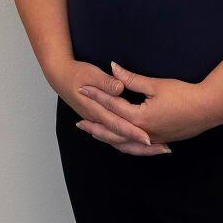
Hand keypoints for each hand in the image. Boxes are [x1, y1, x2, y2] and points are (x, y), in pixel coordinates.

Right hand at [47, 59, 169, 155]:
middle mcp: (97, 120)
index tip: (149, 138)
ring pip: (118, 143)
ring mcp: (97, 123)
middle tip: (163, 149)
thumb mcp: (92, 73)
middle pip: (120, 139)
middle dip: (142, 146)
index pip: (118, 124)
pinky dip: (129, 144)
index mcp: (95, 110)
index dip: (134, 131)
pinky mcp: (99, 122)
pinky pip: (115, 140)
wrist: (59, 75)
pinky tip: (141, 144)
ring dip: (138, 148)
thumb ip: (107, 82)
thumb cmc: (76, 72)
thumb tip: (119, 87)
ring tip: (159, 150)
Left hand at [81, 61, 222, 144]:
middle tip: (79, 121)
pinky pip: (136, 148)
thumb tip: (113, 68)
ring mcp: (152, 139)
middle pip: (112, 131)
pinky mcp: (160, 141)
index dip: (96, 95)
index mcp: (140, 118)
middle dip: (95, 125)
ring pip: (123, 143)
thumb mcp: (155, 84)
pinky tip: (121, 143)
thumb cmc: (183, 94)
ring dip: (108, 138)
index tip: (82, 89)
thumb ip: (131, 79)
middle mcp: (143, 133)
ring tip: (94, 134)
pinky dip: (125, 146)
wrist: (208, 109)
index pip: (112, 105)